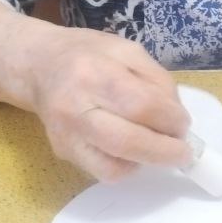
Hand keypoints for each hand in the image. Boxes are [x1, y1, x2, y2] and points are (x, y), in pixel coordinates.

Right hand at [0, 1, 190, 182]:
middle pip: (126, 141)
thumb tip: (177, 117)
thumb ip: (156, 80)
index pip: (141, 104)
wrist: (37, 65)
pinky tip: (132, 151)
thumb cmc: (87, 53)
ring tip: (158, 148)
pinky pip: (102, 173)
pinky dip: (126, 167)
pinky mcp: (62, 152)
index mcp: (94, 71)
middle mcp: (75, 106)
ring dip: (146, 162)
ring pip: (113, 166)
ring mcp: (65, 134)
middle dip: (164, 151)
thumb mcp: (126, 50)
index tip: (183, 123)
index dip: (171, 119)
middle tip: (184, 151)